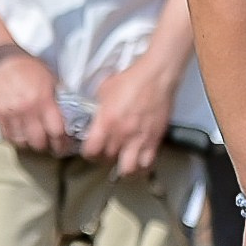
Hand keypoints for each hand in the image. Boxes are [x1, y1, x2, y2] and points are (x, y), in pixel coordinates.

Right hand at [0, 48, 66, 153]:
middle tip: (48, 146)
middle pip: (38, 141)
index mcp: (43, 100)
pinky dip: (13, 138)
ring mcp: (10, 112)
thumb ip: (58, 99)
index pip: (56, 131)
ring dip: (28, 144)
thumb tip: (69, 116)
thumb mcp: (51, 80)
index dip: (62, 143)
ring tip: (32, 141)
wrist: (3, 60)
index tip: (63, 147)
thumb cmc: (29, 68)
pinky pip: (5, 135)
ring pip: (20, 141)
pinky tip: (19, 135)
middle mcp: (26, 109)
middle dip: (45, 146)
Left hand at [82, 56, 176, 177]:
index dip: (88, 154)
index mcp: (106, 123)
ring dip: (122, 167)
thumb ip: (98, 110)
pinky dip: (142, 166)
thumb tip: (94, 119)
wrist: (157, 77)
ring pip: (128, 168)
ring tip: (121, 162)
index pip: (91, 151)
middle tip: (105, 153)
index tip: (89, 150)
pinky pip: (148, 163)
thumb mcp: (103, 92)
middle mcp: (122, 135)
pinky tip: (138, 162)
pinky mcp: (156, 139)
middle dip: (104, 158)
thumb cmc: (129, 80)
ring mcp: (140, 139)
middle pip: (108, 159)